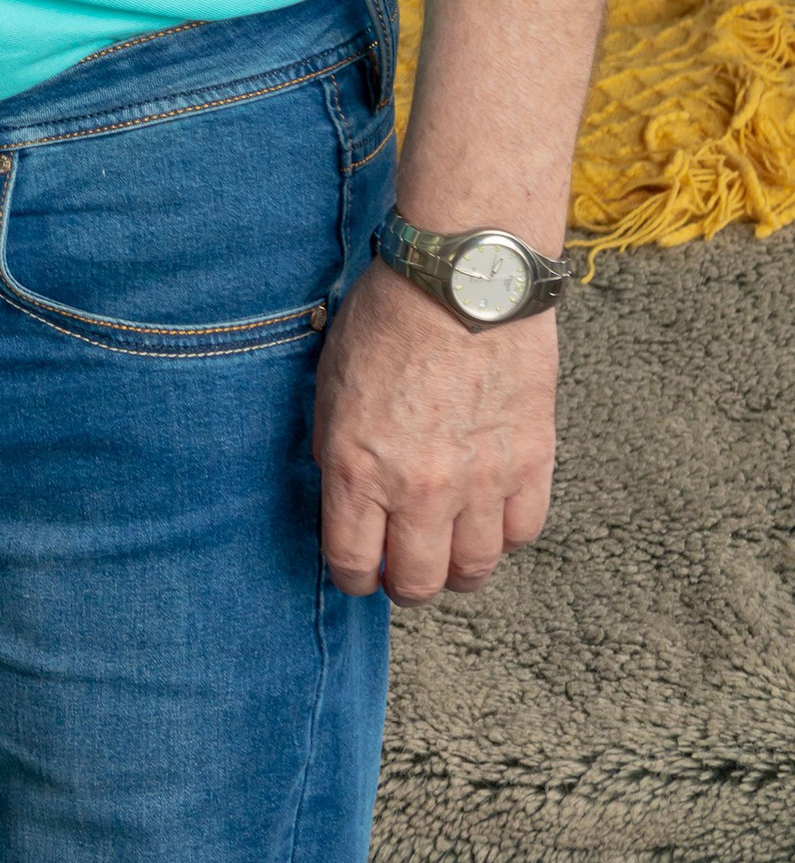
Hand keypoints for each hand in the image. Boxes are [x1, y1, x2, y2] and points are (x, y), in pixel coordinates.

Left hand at [314, 256, 557, 602]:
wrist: (464, 277)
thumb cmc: (389, 315)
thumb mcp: (332, 381)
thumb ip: (337, 448)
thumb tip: (346, 494)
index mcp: (359, 468)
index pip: (352, 562)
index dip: (353, 578)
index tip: (358, 572)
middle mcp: (419, 489)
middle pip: (417, 581)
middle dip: (404, 585)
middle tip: (404, 571)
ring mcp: (481, 481)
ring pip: (475, 569)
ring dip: (457, 571)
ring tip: (449, 554)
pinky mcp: (531, 463)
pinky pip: (522, 532)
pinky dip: (504, 536)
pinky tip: (489, 519)